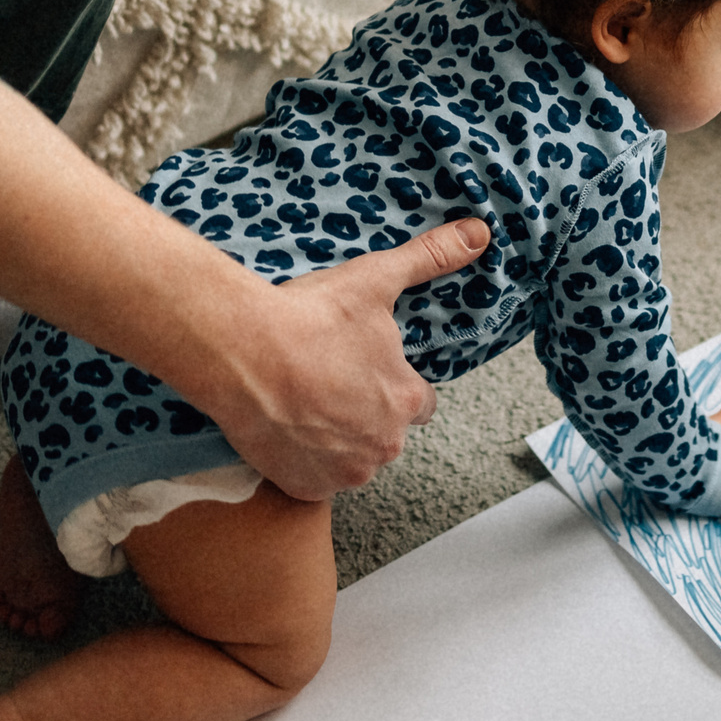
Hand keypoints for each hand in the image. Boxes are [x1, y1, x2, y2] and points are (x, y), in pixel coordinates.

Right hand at [195, 218, 490, 499]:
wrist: (241, 350)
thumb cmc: (310, 317)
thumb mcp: (376, 279)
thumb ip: (430, 258)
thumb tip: (478, 233)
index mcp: (407, 399)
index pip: (420, 402)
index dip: (393, 384)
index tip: (364, 368)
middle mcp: (384, 444)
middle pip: (384, 433)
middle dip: (363, 413)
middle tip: (327, 379)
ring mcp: (344, 471)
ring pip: (350, 458)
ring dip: (334, 439)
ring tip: (303, 401)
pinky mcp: (305, 487)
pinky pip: (312, 480)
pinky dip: (301, 461)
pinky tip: (285, 428)